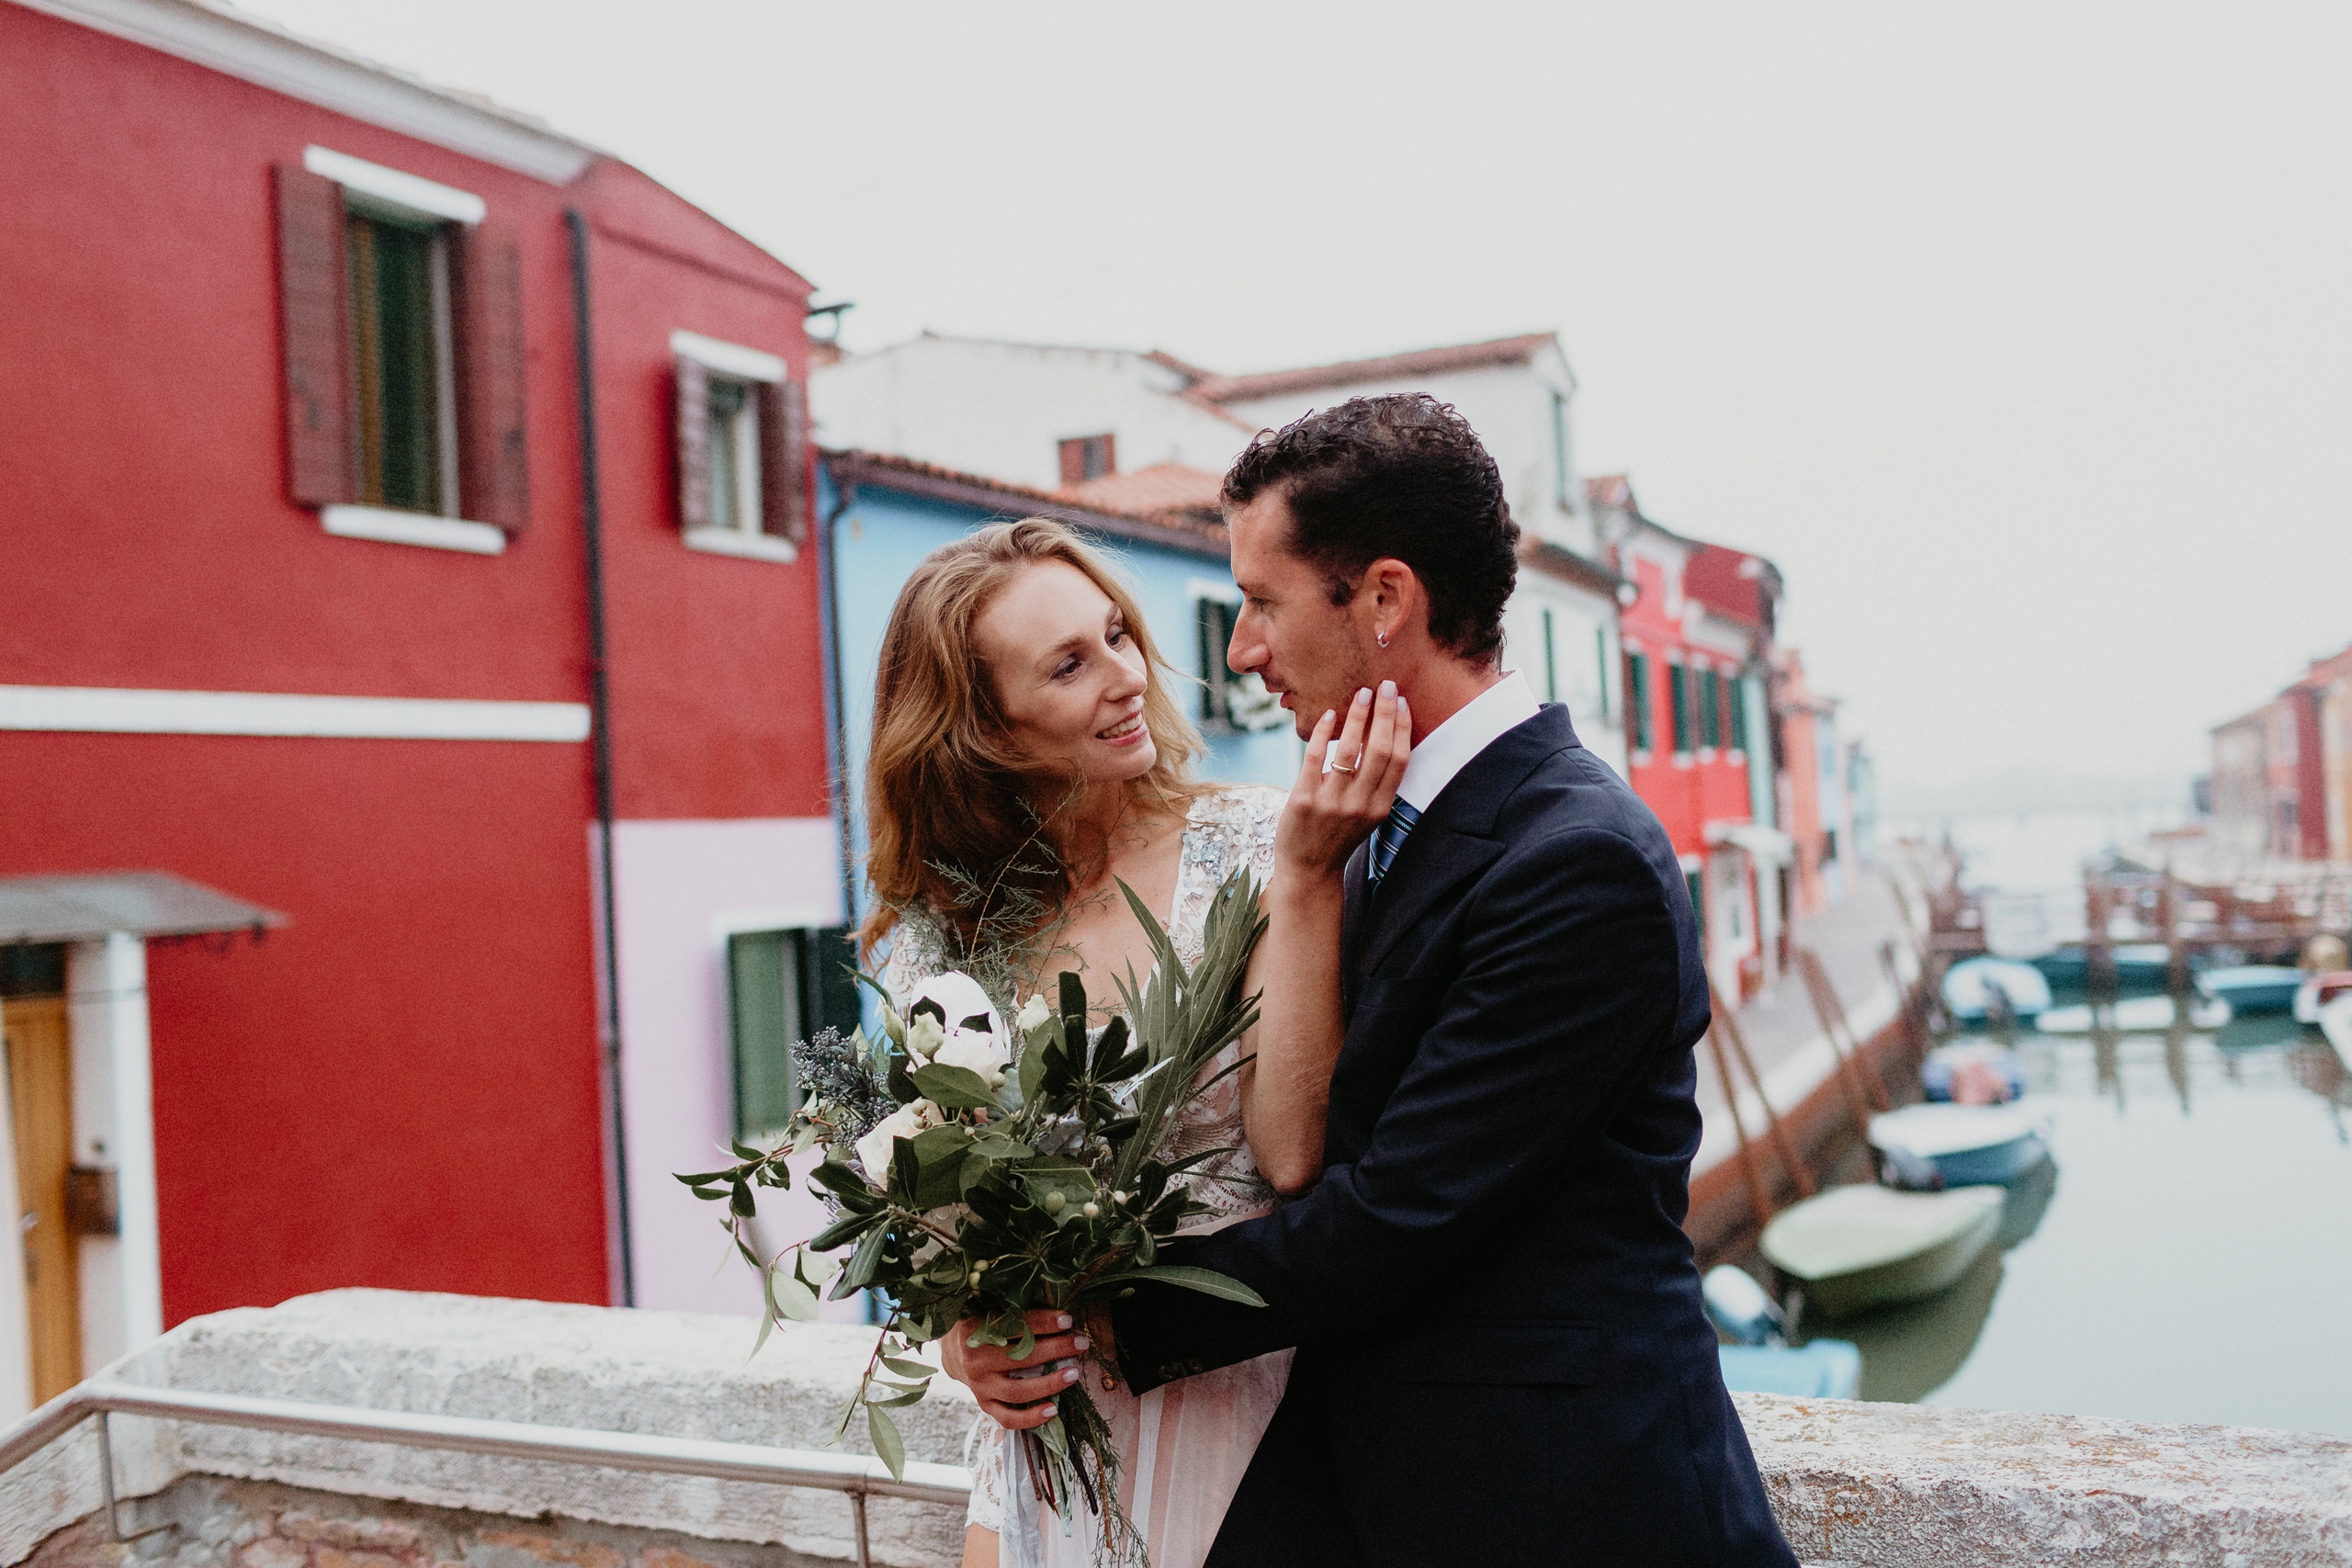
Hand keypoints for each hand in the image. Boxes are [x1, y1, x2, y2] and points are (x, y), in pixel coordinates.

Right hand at [936, 1309, 1089, 1429]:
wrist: (955, 1352)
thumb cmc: (983, 1326)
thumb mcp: (990, 1310)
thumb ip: (1016, 1310)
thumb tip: (1057, 1311)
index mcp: (975, 1331)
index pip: (1014, 1326)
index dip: (1043, 1322)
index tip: (1068, 1319)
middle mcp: (975, 1361)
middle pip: (1020, 1357)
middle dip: (1056, 1349)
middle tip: (1081, 1343)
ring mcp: (979, 1386)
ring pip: (1017, 1391)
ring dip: (1049, 1383)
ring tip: (1073, 1374)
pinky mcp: (984, 1405)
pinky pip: (1008, 1418)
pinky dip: (1031, 1418)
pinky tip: (1054, 1410)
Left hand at [1275, 681, 1410, 879]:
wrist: (1309, 870)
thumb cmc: (1339, 836)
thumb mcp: (1367, 815)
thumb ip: (1376, 784)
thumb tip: (1382, 737)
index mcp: (1381, 807)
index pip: (1399, 760)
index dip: (1402, 728)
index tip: (1402, 702)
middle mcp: (1360, 805)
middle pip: (1379, 750)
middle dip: (1385, 714)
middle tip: (1386, 686)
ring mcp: (1332, 803)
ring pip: (1349, 751)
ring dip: (1357, 717)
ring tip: (1362, 693)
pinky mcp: (1305, 800)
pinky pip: (1315, 758)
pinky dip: (1324, 734)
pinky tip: (1328, 715)